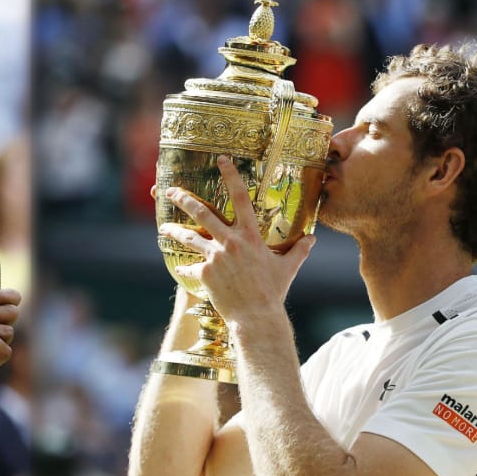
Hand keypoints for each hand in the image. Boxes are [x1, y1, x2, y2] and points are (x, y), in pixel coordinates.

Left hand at [157, 156, 314, 321]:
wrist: (256, 316)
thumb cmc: (273, 291)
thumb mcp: (288, 267)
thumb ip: (299, 250)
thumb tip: (312, 238)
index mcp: (251, 235)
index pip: (241, 197)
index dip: (231, 176)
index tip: (221, 159)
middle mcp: (231, 241)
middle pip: (203, 213)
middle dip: (184, 199)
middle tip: (170, 190)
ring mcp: (216, 256)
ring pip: (188, 237)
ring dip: (173, 230)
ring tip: (164, 228)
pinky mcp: (205, 273)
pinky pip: (190, 267)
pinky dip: (185, 268)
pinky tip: (180, 269)